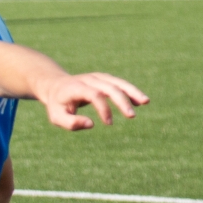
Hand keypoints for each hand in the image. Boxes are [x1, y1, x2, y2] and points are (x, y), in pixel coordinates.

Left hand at [33, 71, 148, 130]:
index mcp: (76, 87)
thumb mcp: (57, 117)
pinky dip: (130, 91)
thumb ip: (71, 123)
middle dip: (122, 101)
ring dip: (132, 92)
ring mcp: (98, 77)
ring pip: (118, 83)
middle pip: (109, 87)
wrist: (56, 86)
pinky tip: (141, 101)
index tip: (108, 123)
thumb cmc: (57, 104)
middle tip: (131, 116)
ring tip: (146, 102)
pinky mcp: (104, 79)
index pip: (94, 95)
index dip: (103, 108)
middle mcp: (89, 79)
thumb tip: (91, 124)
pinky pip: (120, 84)